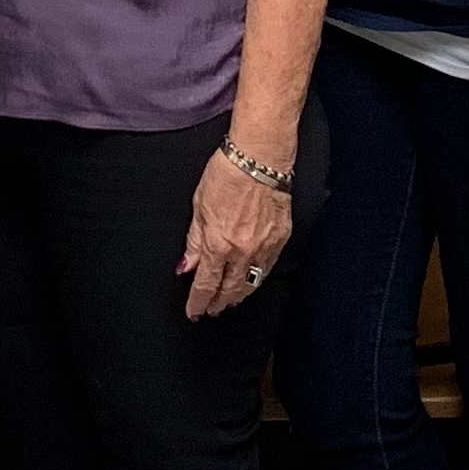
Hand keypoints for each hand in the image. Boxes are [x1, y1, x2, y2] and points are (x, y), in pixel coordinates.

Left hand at [178, 146, 292, 321]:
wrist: (259, 158)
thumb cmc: (227, 174)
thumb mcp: (199, 207)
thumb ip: (194, 241)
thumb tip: (187, 265)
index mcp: (218, 245)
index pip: (206, 285)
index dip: (198, 302)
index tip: (194, 311)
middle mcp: (243, 251)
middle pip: (230, 290)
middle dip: (219, 303)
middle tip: (212, 309)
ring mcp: (265, 246)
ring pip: (252, 282)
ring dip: (239, 294)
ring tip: (231, 299)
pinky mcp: (281, 237)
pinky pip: (268, 266)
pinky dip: (258, 276)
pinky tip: (253, 278)